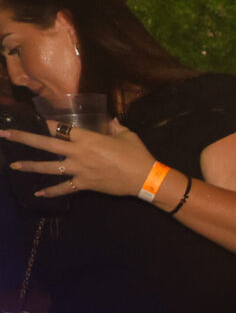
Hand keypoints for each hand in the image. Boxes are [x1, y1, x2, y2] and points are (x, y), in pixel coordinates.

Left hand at [2, 120, 157, 198]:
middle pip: (45, 144)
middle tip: (5, 134)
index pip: (60, 127)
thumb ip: (114, 126)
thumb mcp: (126, 135)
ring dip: (29, 166)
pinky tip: (38, 193)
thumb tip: (110, 121)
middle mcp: (77, 152)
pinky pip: (64, 188)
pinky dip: (51, 192)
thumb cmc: (137, 154)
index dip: (47, 122)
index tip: (36, 118)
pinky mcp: (84, 184)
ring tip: (13, 166)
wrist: (145, 178)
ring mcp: (78, 169)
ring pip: (48, 167)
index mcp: (87, 137)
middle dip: (23, 138)